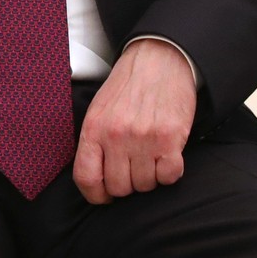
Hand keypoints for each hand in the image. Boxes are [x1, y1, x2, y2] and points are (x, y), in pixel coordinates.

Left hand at [72, 38, 196, 204]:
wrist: (159, 61)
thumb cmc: (127, 89)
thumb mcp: (98, 110)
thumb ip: (95, 142)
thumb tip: (95, 179)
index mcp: (93, 129)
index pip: (86, 178)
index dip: (96, 195)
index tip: (104, 196)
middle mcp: (116, 136)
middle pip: (119, 188)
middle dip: (127, 185)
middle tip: (134, 169)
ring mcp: (143, 139)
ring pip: (145, 185)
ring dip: (149, 178)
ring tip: (150, 158)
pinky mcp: (170, 139)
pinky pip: (169, 176)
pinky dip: (169, 173)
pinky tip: (167, 156)